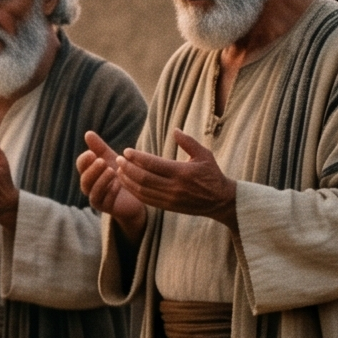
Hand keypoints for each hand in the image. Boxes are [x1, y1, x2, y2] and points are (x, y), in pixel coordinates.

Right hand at [78, 132, 148, 242]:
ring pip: (92, 191)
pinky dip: (110, 192)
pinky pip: (104, 201)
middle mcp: (90, 186)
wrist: (136, 194)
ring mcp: (97, 198)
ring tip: (111, 171)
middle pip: (84, 179)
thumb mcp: (112, 158)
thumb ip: (100, 147)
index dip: (84, 160)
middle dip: (92, 170)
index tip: (92, 153)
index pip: (81, 166)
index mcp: (90, 173)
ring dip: (100, 181)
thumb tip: (88, 133)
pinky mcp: (106, 208)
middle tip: (102, 161)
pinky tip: (119, 185)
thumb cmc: (121, 174)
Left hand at [115, 131, 238, 227]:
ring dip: (127, 180)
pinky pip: (145, 199)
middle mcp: (175, 187)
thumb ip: (189, 142)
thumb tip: (175, 130)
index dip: (137, 158)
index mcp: (182, 172)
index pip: (153, 164)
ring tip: (118, 170)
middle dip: (127, 168)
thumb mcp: (204, 155)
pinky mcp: (167, 207)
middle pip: (143, 178)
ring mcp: (170, 199)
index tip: (126, 151)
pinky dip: (133, 191)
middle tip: (118, 159)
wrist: (220, 200)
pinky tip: (126, 182)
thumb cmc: (211, 174)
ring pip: (141, 190)